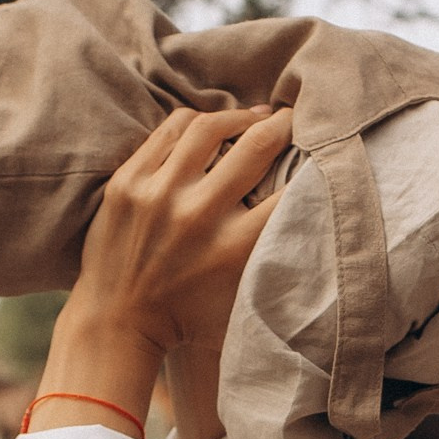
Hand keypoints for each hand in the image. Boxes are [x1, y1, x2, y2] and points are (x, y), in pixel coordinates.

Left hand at [31, 103, 294, 438]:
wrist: (116, 323)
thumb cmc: (189, 318)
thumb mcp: (243, 296)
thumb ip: (275, 260)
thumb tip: (317, 217)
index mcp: (233, 248)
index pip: (291, 192)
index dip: (314, 165)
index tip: (322, 152)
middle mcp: (197, 215)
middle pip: (258, 145)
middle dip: (285, 125)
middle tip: (294, 118)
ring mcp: (157, 193)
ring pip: (210, 125)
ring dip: (240, 116)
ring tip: (253, 118)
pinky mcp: (127, 181)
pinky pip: (170, 130)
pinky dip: (198, 122)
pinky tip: (212, 126)